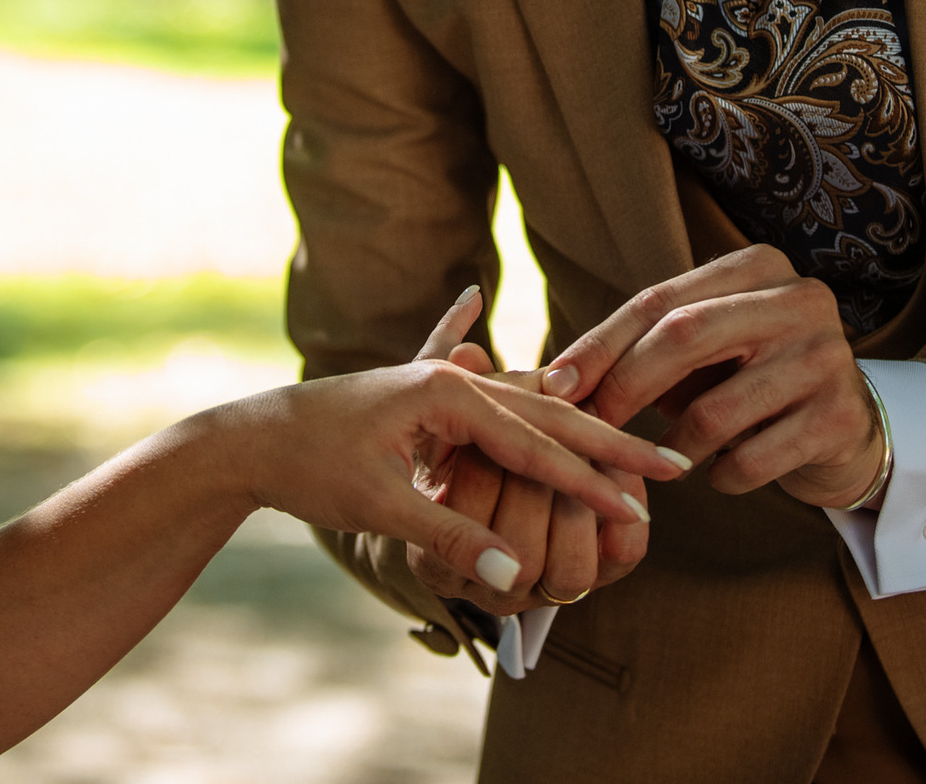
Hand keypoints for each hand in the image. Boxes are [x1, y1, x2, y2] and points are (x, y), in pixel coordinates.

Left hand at [221, 302, 681, 601]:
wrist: (249, 438)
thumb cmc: (308, 467)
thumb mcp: (378, 505)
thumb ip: (448, 535)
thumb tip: (508, 579)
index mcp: (449, 393)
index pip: (538, 443)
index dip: (593, 480)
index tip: (646, 505)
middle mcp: (453, 378)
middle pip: (551, 414)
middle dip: (612, 445)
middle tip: (675, 468)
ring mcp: (443, 384)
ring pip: (531, 408)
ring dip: (584, 430)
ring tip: (639, 450)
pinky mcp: (430, 399)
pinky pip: (501, 408)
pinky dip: (535, 415)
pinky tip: (518, 346)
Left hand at [539, 246, 884, 509]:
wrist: (845, 430)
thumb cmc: (748, 383)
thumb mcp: (701, 353)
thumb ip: (642, 350)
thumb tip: (553, 380)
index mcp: (757, 267)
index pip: (658, 300)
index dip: (600, 344)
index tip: (555, 385)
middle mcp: (799, 299)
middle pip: (684, 336)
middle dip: (624, 387)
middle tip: (588, 430)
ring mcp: (827, 356)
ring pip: (715, 410)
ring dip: (673, 446)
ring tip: (665, 459)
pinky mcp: (840, 418)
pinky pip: (750, 460)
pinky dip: (720, 477)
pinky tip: (718, 473)